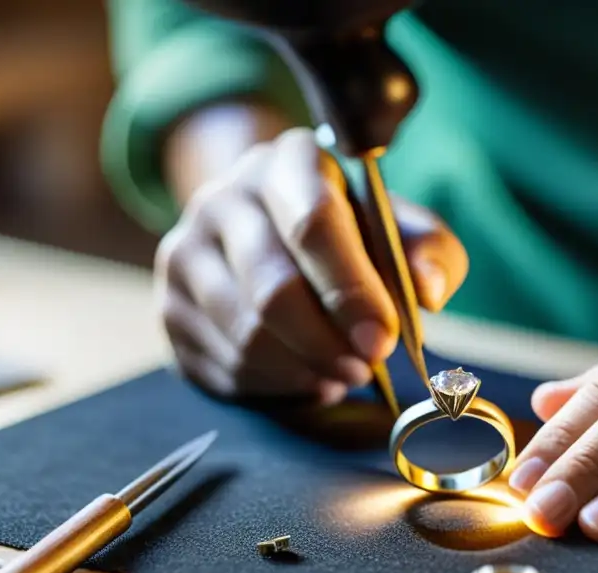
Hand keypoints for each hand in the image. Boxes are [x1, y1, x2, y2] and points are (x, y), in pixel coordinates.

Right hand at [155, 127, 466, 400]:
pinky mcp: (168, 307)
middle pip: (273, 289)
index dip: (351, 290)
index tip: (382, 340)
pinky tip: (305, 373)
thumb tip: (429, 292)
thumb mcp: (397, 227)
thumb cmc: (347, 233)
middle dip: (328, 344)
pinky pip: (226, 365)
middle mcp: (222, 198)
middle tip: (365, 368)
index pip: (313, 223)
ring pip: (246, 336)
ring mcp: (184, 252)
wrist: (262, 227)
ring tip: (341, 371)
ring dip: (305, 369)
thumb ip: (428, 252)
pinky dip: (277, 385)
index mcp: (286, 163)